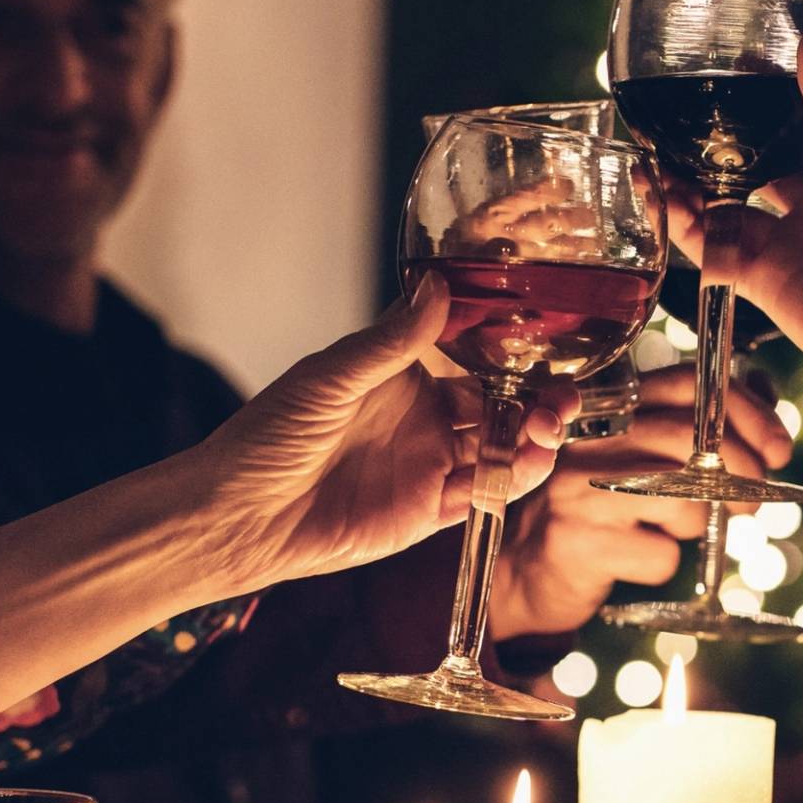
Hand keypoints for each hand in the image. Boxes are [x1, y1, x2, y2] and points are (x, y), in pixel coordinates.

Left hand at [193, 274, 573, 594]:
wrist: (241, 515)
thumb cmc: (268, 436)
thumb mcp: (332, 376)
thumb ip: (392, 340)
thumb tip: (437, 286)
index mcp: (402, 375)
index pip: (472, 353)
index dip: (512, 347)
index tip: (545, 334)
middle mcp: (423, 418)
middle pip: (500, 403)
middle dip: (536, 397)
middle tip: (561, 394)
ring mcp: (429, 464)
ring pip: (501, 448)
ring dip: (532, 437)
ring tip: (550, 426)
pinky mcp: (429, 512)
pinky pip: (484, 494)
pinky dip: (511, 480)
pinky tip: (528, 463)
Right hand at [489, 364, 793, 638]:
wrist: (528, 568)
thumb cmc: (602, 507)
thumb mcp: (645, 457)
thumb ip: (698, 424)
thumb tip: (764, 393)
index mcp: (613, 408)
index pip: (687, 383)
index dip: (744, 409)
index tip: (779, 447)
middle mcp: (592, 439)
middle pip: (687, 436)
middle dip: (741, 470)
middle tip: (753, 501)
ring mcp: (580, 489)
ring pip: (679, 498)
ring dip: (699, 522)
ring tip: (675, 530)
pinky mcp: (578, 542)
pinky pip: (659, 555)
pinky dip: (666, 562)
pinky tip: (639, 559)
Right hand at [664, 25, 802, 398]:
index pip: (793, 127)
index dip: (758, 105)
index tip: (725, 74)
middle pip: (748, 171)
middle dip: (710, 153)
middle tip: (669, 127)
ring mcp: (786, 247)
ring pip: (723, 210)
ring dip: (688, 191)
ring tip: (652, 165)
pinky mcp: (764, 284)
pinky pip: (715, 253)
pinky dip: (688, 232)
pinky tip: (665, 207)